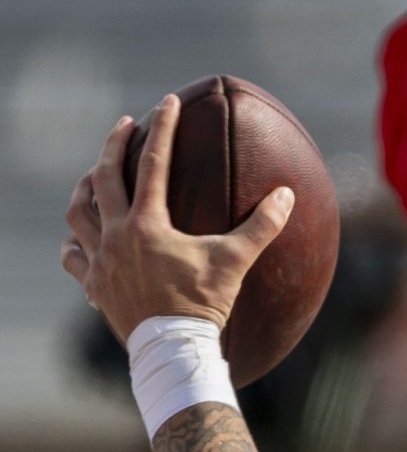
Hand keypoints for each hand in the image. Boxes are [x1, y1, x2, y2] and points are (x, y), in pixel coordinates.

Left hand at [60, 95, 291, 342]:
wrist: (172, 349)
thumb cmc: (204, 304)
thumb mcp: (236, 261)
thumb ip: (262, 226)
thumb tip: (287, 194)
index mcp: (148, 225)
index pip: (153, 164)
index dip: (162, 129)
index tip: (166, 102)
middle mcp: (116, 236)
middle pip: (102, 177)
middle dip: (112, 145)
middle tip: (124, 125)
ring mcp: (100, 261)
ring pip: (78, 213)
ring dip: (84, 189)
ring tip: (93, 177)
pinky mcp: (93, 285)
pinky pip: (73, 256)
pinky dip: (75, 241)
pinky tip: (82, 237)